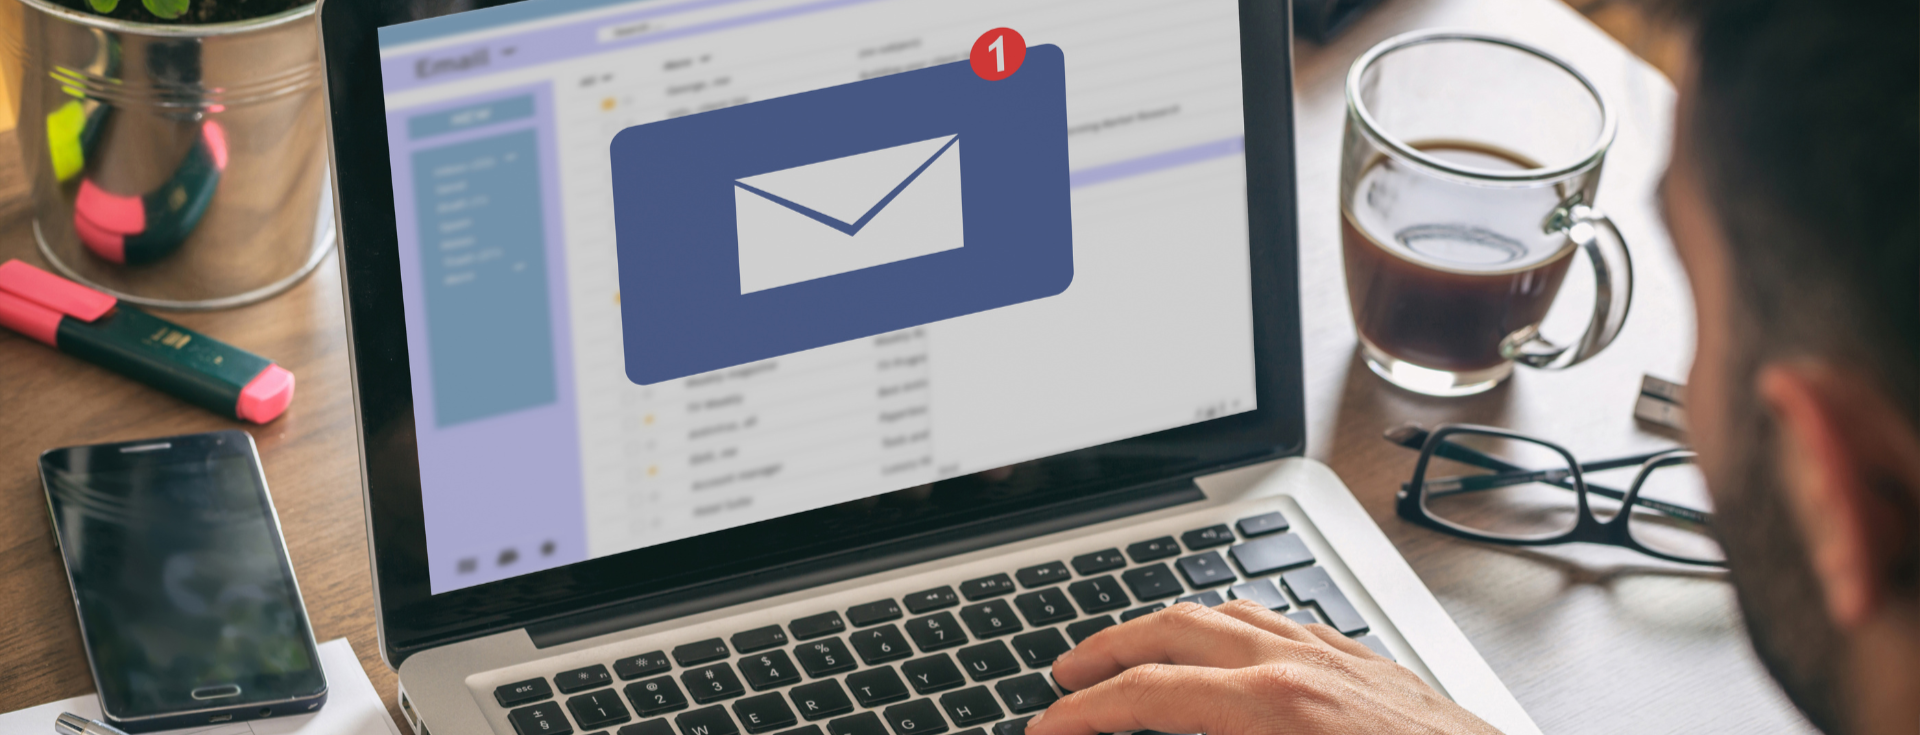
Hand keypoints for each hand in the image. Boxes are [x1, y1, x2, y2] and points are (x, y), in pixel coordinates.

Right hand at [1024, 600, 1501, 734]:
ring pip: (1226, 612)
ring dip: (1163, 628)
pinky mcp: (1369, 664)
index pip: (1148, 696)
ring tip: (1127, 652)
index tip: (1046, 729)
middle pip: (1174, 629)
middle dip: (1107, 650)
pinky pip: (1281, 621)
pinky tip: (1223, 643)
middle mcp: (1304, 666)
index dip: (1083, 715)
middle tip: (1064, 675)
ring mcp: (1339, 657)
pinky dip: (1229, 626)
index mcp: (1275, 708)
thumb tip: (1148, 733)